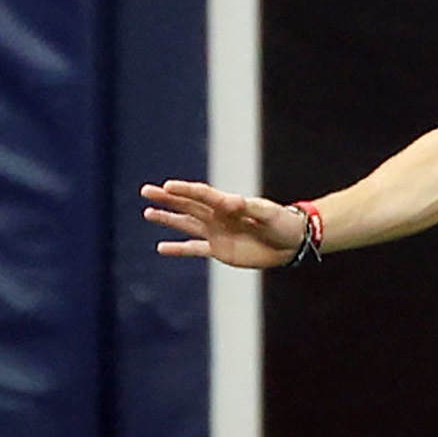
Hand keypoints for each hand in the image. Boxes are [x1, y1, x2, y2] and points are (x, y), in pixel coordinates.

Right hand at [140, 180, 307, 268]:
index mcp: (228, 205)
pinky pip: (194, 249)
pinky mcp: (219, 250)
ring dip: (167, 219)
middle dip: (167, 198)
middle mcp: (218, 216)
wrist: (291, 242)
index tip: (167, 186)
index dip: (184, 190)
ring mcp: (216, 233)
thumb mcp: (268, 214)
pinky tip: (161, 247)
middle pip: (187, 205)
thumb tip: (232, 202)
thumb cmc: (282, 223)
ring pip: (186, 224)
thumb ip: (250, 209)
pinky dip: (178, 249)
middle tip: (146, 190)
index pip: (201, 195)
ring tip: (147, 212)